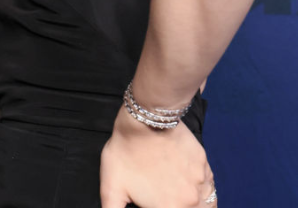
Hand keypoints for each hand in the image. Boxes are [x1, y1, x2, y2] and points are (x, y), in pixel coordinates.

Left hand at [100, 106, 214, 206]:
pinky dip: (203, 191)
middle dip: (179, 207)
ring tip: (180, 200)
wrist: (145, 121)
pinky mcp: (204, 166)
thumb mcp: (111, 187)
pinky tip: (190, 187)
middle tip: (165, 199)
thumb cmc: (125, 153)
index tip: (155, 203)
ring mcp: (201, 182)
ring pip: (207, 204)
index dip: (159, 207)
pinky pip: (209, 186)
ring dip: (197, 206)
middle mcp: (191, 200)